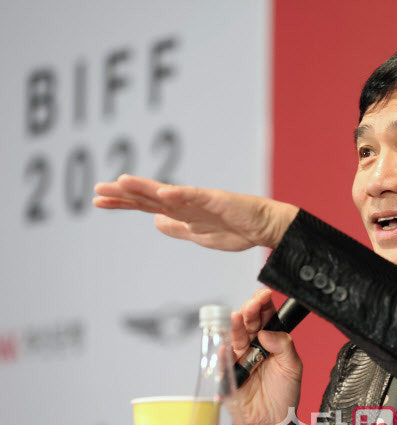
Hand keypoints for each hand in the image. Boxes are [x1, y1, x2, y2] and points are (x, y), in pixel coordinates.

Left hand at [93, 174, 297, 249]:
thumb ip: (177, 228)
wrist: (265, 227)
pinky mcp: (216, 199)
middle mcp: (186, 203)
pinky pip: (195, 197)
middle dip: (123, 194)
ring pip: (167, 193)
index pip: (146, 205)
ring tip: (121, 183)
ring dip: (144, 188)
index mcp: (182, 212)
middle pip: (150, 197)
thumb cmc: (237, 230)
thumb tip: (155, 221)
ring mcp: (200, 200)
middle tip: (98, 189)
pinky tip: (162, 193)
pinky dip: (179, 194)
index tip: (99, 200)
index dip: (123, 202)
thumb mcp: (199, 236)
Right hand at [231, 289, 302, 424]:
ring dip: (236, 326)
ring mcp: (241, 357)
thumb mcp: (293, 367)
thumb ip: (284, 346)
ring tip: (238, 318)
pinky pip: (223, 359)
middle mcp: (255, 345)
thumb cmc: (284, 395)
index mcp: (272, 340)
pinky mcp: (229, 372)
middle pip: (249, 322)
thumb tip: (267, 333)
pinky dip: (224, 351)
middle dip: (250, 310)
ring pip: (235, 336)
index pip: (266, 315)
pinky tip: (226, 345)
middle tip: (253, 305)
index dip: (264, 304)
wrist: (272, 424)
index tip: (264, 295)